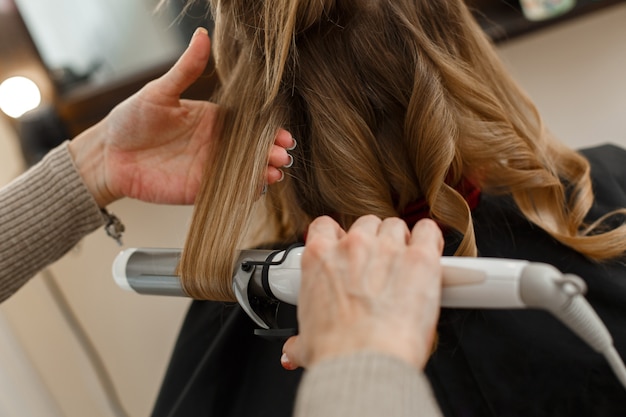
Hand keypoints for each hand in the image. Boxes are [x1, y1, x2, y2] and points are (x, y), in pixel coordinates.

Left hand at [69, 27, 293, 206]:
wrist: (110, 154)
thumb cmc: (131, 119)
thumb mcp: (160, 91)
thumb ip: (186, 69)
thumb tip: (203, 35)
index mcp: (212, 119)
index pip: (249, 124)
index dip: (268, 130)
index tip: (283, 134)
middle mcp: (216, 144)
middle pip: (253, 150)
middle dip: (272, 153)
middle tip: (283, 155)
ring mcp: (210, 168)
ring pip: (246, 171)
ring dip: (263, 172)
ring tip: (275, 171)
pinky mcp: (200, 189)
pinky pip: (229, 192)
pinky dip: (247, 192)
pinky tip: (258, 188)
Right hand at [281, 215, 442, 369]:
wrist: (365, 363)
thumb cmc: (337, 353)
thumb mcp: (307, 344)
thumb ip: (299, 341)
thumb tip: (292, 351)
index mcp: (319, 259)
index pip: (325, 227)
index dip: (338, 238)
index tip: (345, 252)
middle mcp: (352, 246)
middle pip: (366, 225)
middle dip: (373, 242)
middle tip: (379, 268)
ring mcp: (387, 248)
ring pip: (396, 226)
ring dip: (401, 241)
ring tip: (406, 266)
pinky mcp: (420, 258)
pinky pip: (427, 231)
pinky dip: (429, 239)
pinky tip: (429, 252)